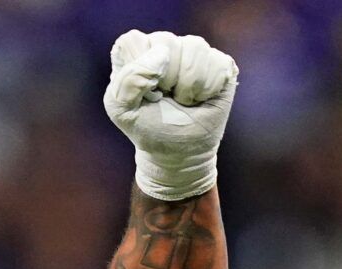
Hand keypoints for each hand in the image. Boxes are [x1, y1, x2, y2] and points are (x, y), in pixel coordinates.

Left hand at [103, 30, 237, 201]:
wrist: (179, 153)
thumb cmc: (147, 128)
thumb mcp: (122, 110)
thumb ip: (127, 80)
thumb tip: (163, 55)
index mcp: (136, 52)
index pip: (132, 42)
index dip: (139, 68)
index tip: (145, 92)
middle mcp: (165, 44)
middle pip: (166, 42)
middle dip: (165, 79)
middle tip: (164, 98)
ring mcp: (194, 51)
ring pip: (194, 47)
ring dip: (187, 85)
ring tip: (183, 99)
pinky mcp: (220, 62)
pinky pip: (216, 63)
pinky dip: (207, 89)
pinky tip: (200, 98)